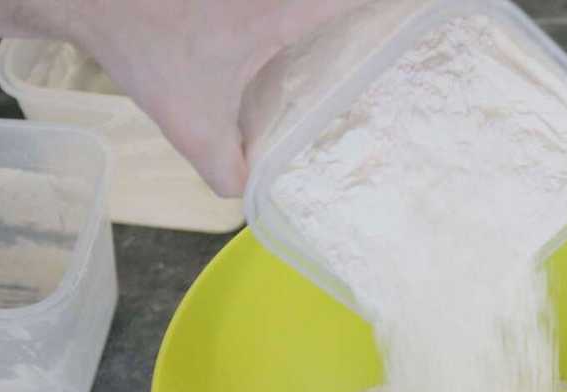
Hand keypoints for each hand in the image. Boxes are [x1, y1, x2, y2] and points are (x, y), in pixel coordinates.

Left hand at [39, 0, 367, 196]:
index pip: (359, 0)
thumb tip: (251, 196)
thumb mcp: (188, 121)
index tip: (422, 21)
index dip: (396, 10)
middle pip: (340, 1)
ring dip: (334, 15)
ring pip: (308, 3)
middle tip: (392, 32)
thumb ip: (226, 168)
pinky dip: (298, 15)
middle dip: (368, 16)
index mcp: (282, 12)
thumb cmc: (144, 48)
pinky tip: (306, 30)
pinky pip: (283, 4)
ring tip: (359, 28)